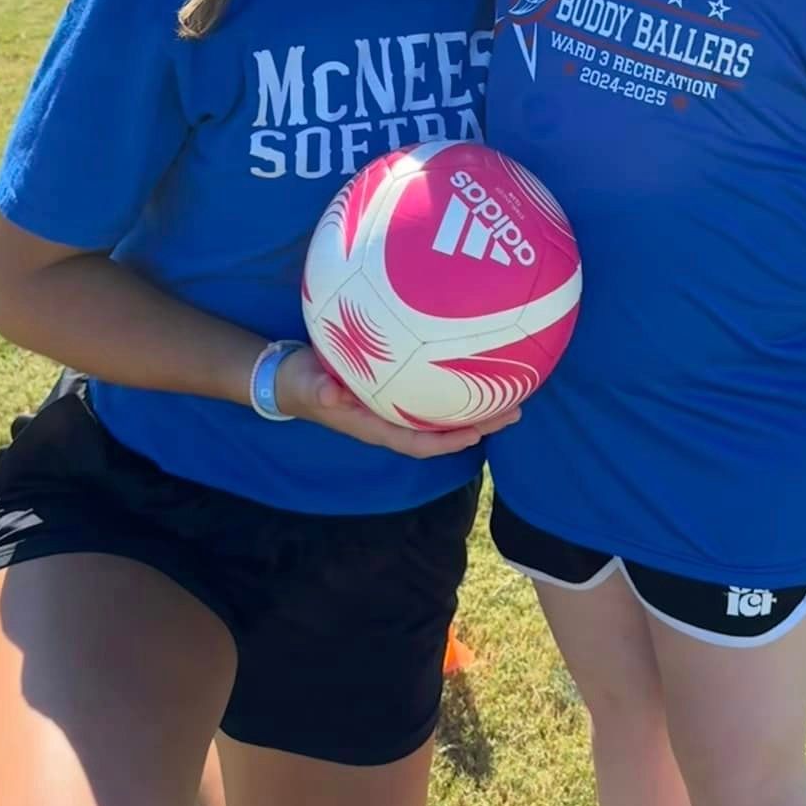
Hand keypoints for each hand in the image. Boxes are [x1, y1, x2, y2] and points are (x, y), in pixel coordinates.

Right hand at [275, 347, 520, 458]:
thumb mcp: (307, 384)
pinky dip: (455, 383)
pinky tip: (477, 363)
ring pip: (442, 411)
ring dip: (476, 405)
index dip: (449, 441)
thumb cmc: (301, 382)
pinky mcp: (395, 386)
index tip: (479, 432)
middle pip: (442, 430)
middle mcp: (391, 420)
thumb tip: (334, 393)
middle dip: (480, 424)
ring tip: (513, 388)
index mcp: (375, 426)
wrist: (289, 375)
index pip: (419, 442)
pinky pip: (432, 390)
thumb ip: (320, 390)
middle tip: (516, 408)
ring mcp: (394, 405)